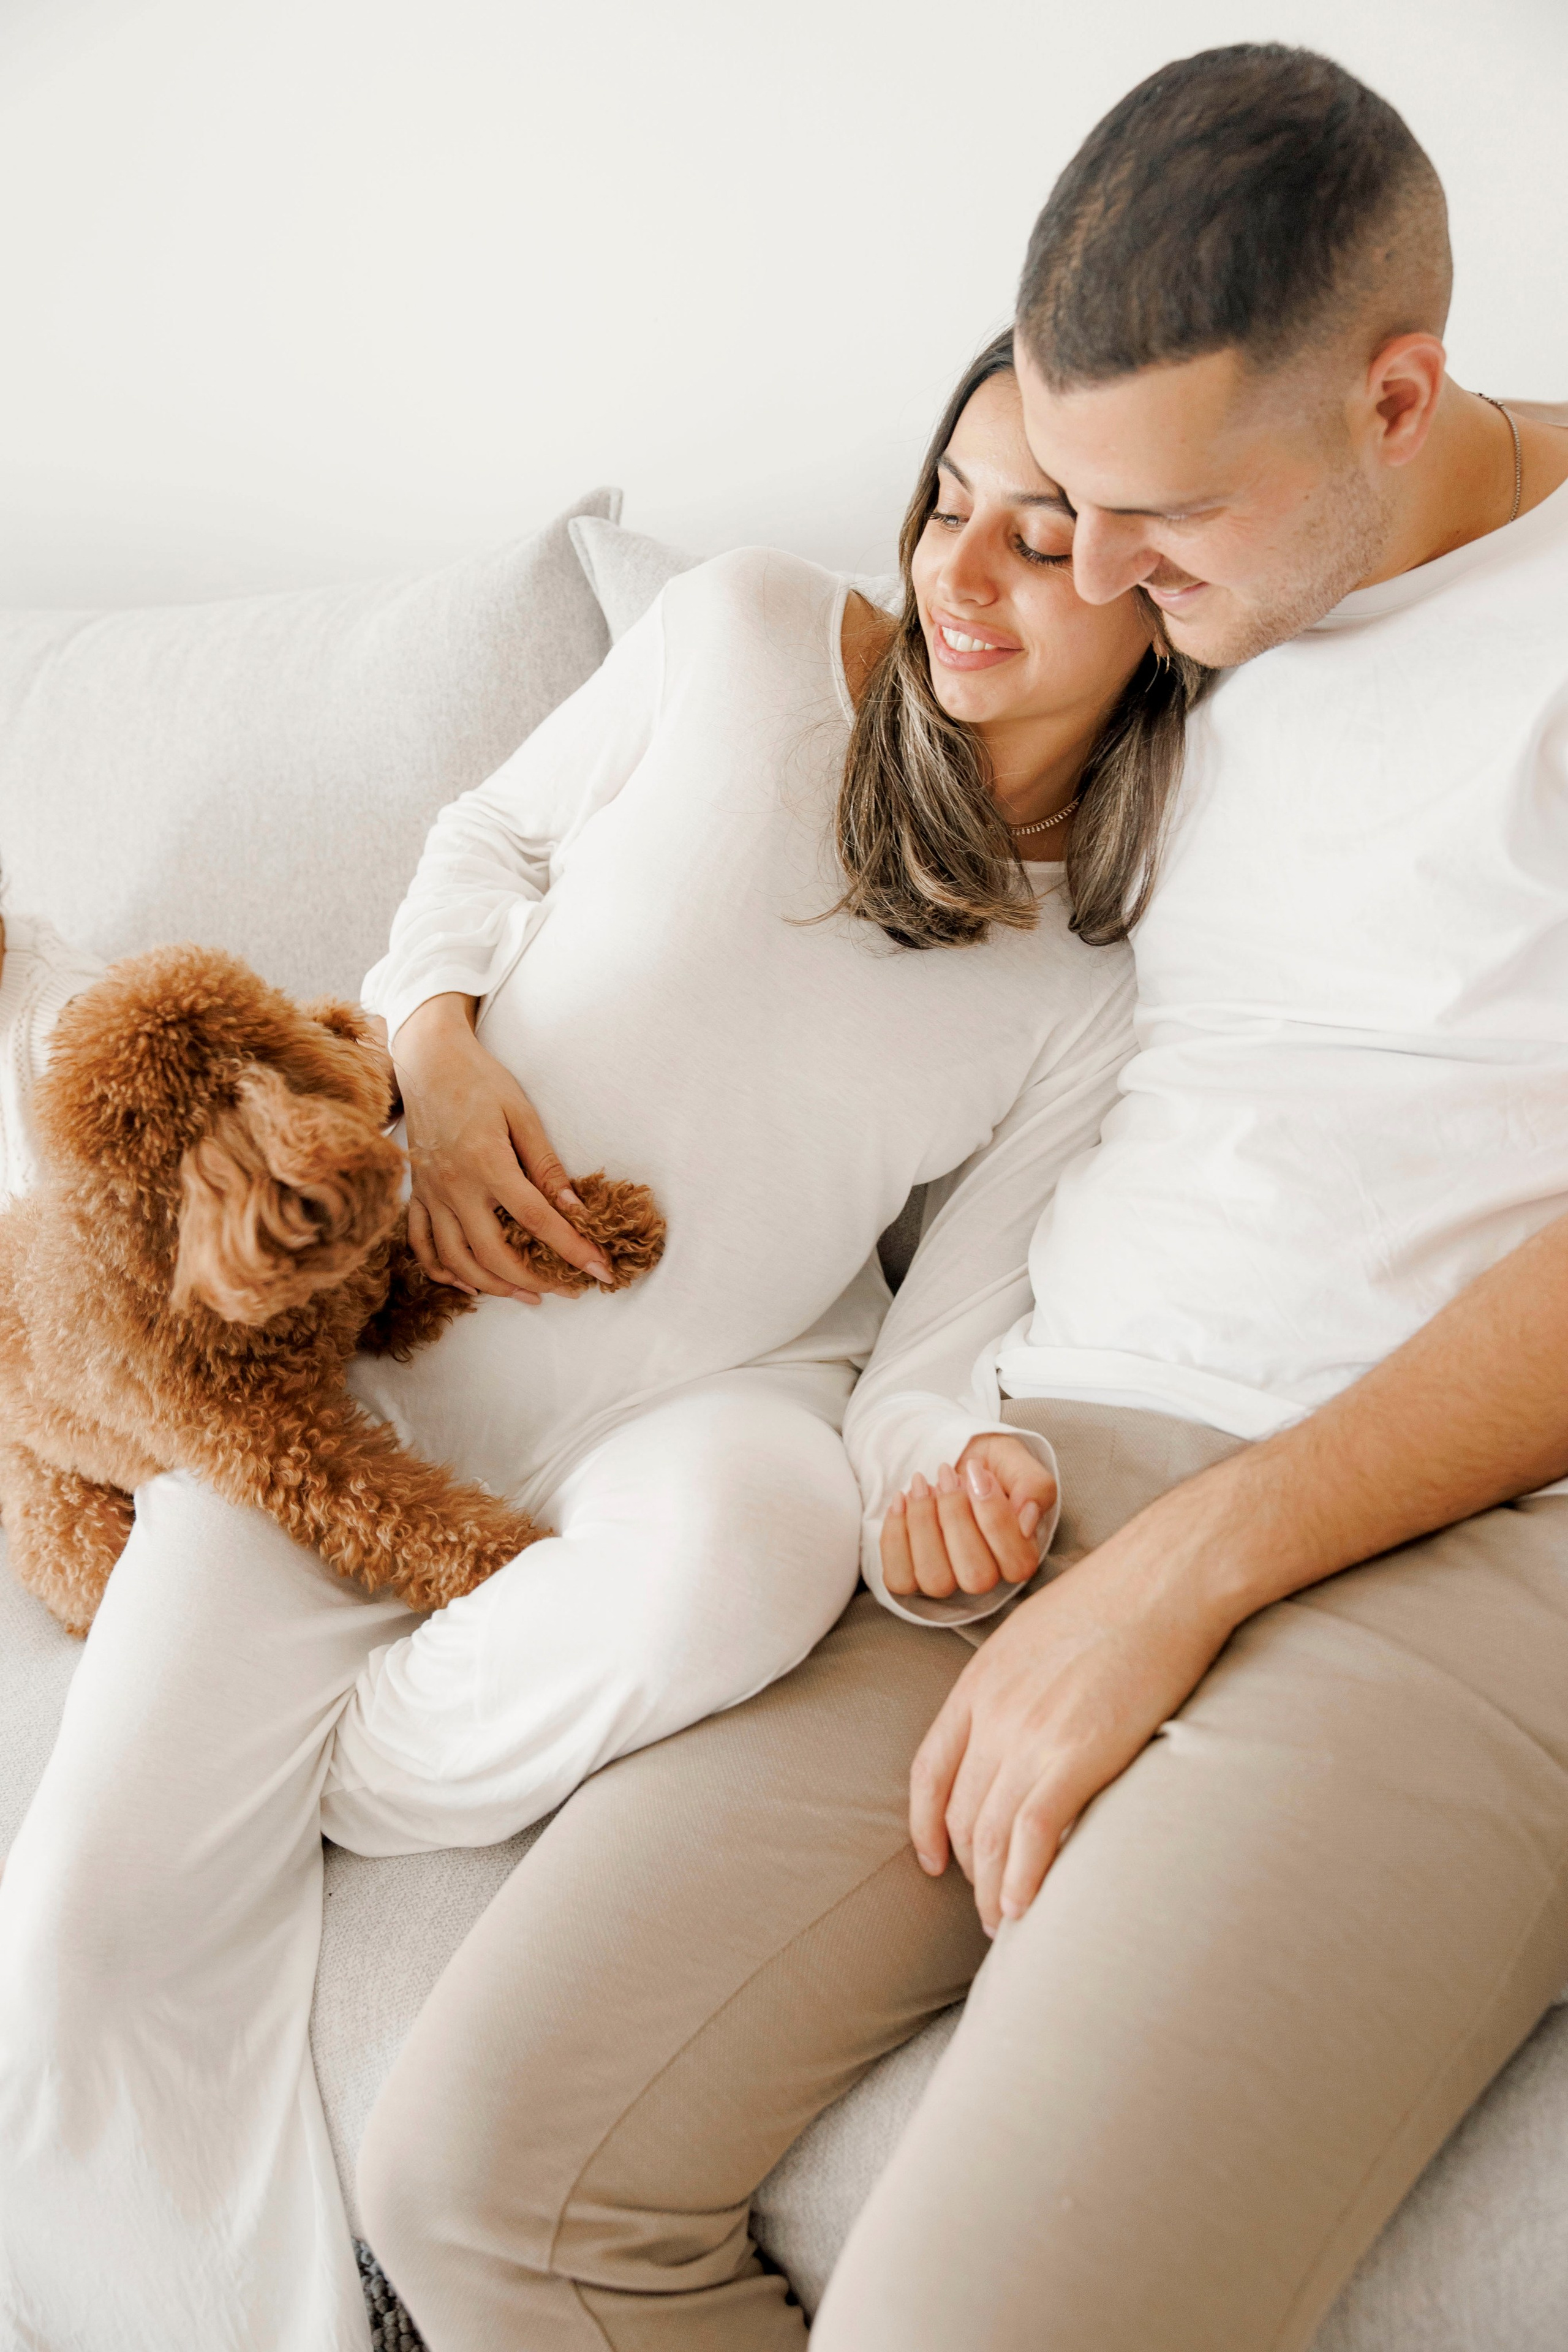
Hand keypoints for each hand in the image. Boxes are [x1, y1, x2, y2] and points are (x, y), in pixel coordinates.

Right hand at [393, 994, 615, 1301]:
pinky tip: (468, 1283)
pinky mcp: (417, 1193)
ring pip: (456, 1260)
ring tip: (525, 1295)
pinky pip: (423, 1245)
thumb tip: (572, 1206)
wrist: (427, 1060)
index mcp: (487, 1163)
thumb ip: (545, 1163)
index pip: (537, 1220)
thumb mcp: (522, 1113)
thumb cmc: (480, 1081)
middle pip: (493, 1253)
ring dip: (492, 1286)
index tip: (600, 1271)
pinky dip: (443, 1271)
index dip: (572, 1249)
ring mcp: (431, 1193)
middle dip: (533, 1280)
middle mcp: (454, 1186)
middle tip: (566, 1291)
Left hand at [880, 1434, 1055, 1601]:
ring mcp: (946, 1582)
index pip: (1017, 1563)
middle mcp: (985, 1577)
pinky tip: (901, 1499)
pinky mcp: (910, 1578)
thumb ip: (1035, 1486)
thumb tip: (1026, 1520)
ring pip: (935, 1580)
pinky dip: (896, 1535)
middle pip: (975, 1576)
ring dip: (924, 1524)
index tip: (978, 1472)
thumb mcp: (1018, 1462)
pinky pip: (899, 1577)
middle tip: (947, 1475)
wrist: (948, 1459)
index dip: (994, 1517)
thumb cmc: (988, 1465)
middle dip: (956, 1517)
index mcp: (1020, 1555)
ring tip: (922, 1484)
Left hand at [909, 1504, 1237, 1934]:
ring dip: (993, 1887)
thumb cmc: (1114, 1599)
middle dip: (968, 1866)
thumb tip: (1020, 1721)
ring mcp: (1030, 1736)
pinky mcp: (1076, 1756)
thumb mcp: (1035, 1633)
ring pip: (991, 1834)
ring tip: (1005, 1920)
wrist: (1163, 1580)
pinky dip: (1024, 1879)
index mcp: (979, 1683)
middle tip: (986, 1901)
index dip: (924, 1823)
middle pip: (960, 1812)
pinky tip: (1027, 1907)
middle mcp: (993, 1714)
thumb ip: (1014, 1683)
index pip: (929, 1769)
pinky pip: (1033, 1835)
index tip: (933, 1859)